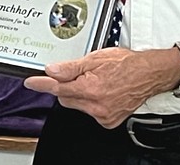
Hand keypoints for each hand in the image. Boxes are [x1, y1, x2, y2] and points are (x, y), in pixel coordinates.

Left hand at [23, 47, 177, 127]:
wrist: (149, 74)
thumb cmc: (126, 64)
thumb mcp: (95, 58)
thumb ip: (71, 67)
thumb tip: (52, 70)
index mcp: (90, 89)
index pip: (57, 88)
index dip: (42, 84)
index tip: (30, 82)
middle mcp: (96, 106)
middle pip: (66, 98)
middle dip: (67, 86)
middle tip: (80, 74)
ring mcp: (102, 115)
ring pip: (77, 105)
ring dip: (80, 94)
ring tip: (97, 81)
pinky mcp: (108, 121)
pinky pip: (90, 112)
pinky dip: (91, 102)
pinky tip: (103, 91)